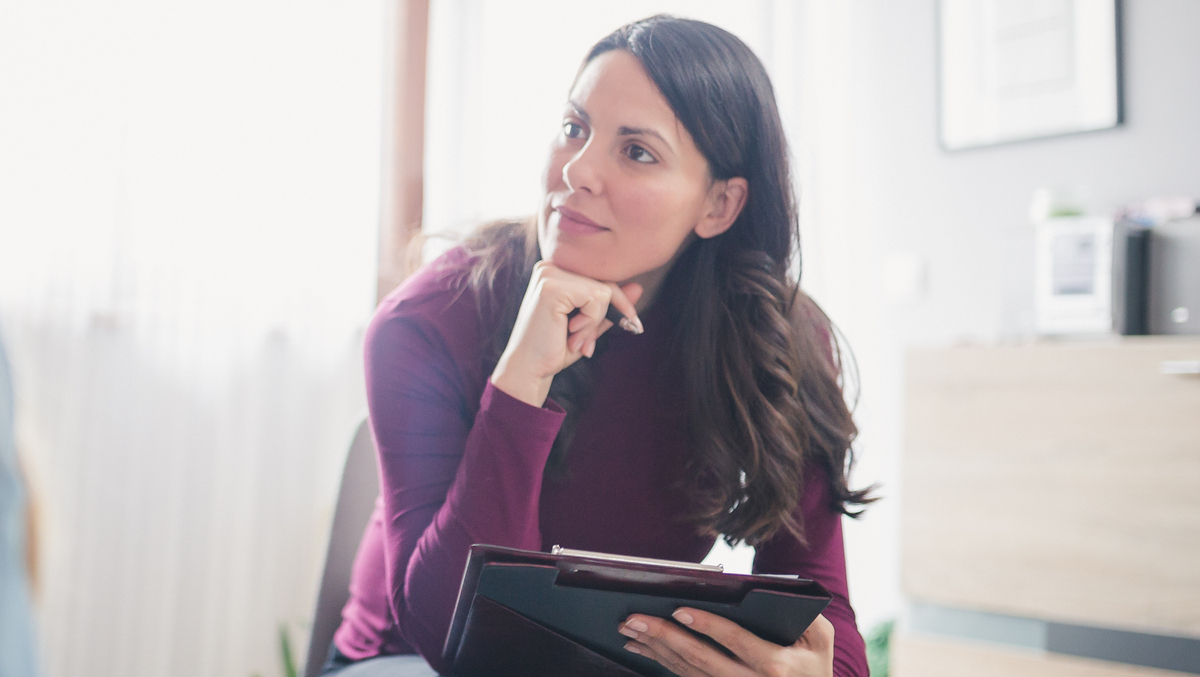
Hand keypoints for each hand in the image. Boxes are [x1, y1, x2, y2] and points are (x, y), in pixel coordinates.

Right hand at [490, 261, 641, 406]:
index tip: (632, 324)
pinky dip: (591, 322)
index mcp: (555, 272)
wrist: (528, 371)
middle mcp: (549, 266)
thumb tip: (638, 287)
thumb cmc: (553, 350)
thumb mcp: (588, 325)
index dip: (618, 303)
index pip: (599, 278)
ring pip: (602, 292)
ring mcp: (549, 274)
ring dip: (595, 323)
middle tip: (588, 345)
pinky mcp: (551, 287)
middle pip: (604, 283)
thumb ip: (610, 306)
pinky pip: (596, 299)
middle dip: (605, 317)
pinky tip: (570, 333)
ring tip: (576, 340)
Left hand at [618, 609, 833, 676]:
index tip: (680, 609)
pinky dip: (662, 662)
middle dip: (665, 637)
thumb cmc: (815, 663)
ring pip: (689, 672)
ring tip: (630, 629)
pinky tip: (644, 647)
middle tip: (636, 618)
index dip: (707, 625)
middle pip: (701, 659)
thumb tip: (774, 590)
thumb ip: (805, 614)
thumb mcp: (821, 637)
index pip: (736, 641)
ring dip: (656, 650)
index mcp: (776, 665)